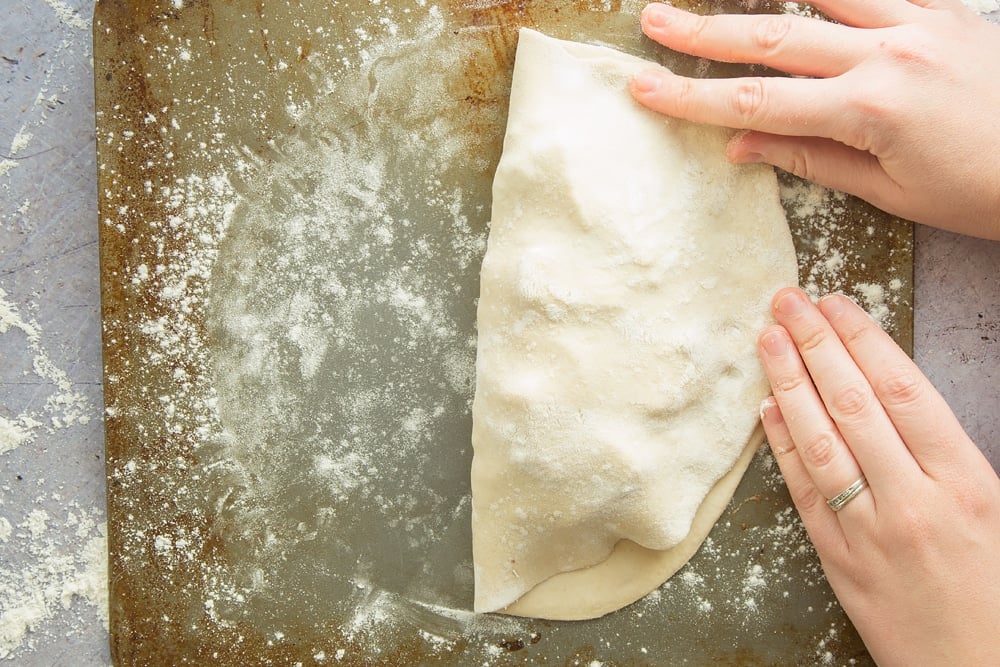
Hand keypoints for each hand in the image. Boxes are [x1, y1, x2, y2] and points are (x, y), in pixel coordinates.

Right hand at [629, 1, 999, 239]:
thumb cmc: (983, 191)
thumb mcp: (890, 191)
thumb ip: (811, 159)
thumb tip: (743, 147)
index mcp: (870, 109)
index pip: (757, 102)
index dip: (693, 99)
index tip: (646, 89)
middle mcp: (889, 54)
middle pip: (773, 38)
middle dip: (704, 33)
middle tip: (654, 20)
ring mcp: (919, 23)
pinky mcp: (943, 11)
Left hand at [756, 287, 999, 665]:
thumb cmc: (995, 585)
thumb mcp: (991, 504)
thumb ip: (941, 450)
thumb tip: (888, 388)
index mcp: (964, 480)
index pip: (901, 389)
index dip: (861, 339)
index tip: (834, 303)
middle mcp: (912, 499)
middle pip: (852, 404)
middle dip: (814, 345)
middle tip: (786, 301)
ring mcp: (868, 530)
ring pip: (818, 441)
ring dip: (788, 384)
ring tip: (767, 339)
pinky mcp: (836, 558)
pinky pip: (801, 490)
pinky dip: (781, 444)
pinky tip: (766, 408)